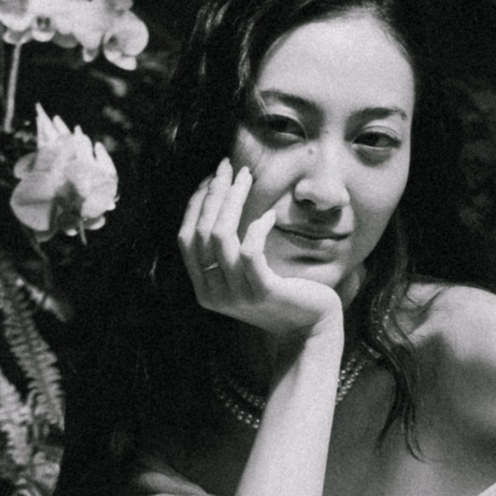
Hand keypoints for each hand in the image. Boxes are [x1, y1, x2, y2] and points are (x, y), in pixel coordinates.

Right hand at [178, 161, 342, 341]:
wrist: (309, 329)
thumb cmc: (280, 295)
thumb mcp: (245, 275)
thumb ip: (227, 252)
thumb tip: (218, 201)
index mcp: (203, 288)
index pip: (186, 238)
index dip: (195, 203)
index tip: (212, 177)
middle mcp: (213, 294)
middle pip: (201, 232)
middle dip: (213, 193)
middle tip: (229, 166)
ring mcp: (236, 294)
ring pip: (221, 236)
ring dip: (233, 200)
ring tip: (247, 177)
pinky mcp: (262, 291)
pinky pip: (250, 250)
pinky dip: (258, 226)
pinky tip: (271, 215)